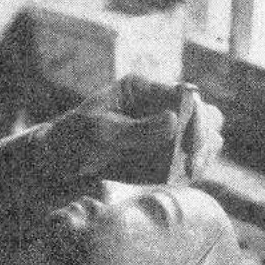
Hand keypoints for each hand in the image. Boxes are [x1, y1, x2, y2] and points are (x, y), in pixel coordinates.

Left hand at [39, 76, 222, 185]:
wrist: (59, 162)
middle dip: (205, 136)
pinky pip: (189, 158)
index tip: (192, 143)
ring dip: (204, 153)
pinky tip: (186, 176)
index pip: (184, 94)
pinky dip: (193, 168)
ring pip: (204, 137)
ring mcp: (162, 129)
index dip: (196, 117)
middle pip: (204, 113)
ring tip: (191, 169)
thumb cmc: (73, 139)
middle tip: (193, 159)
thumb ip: (135, 129)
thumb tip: (173, 120)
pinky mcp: (162, 152)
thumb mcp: (98, 133)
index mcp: (142, 89)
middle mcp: (157, 105)